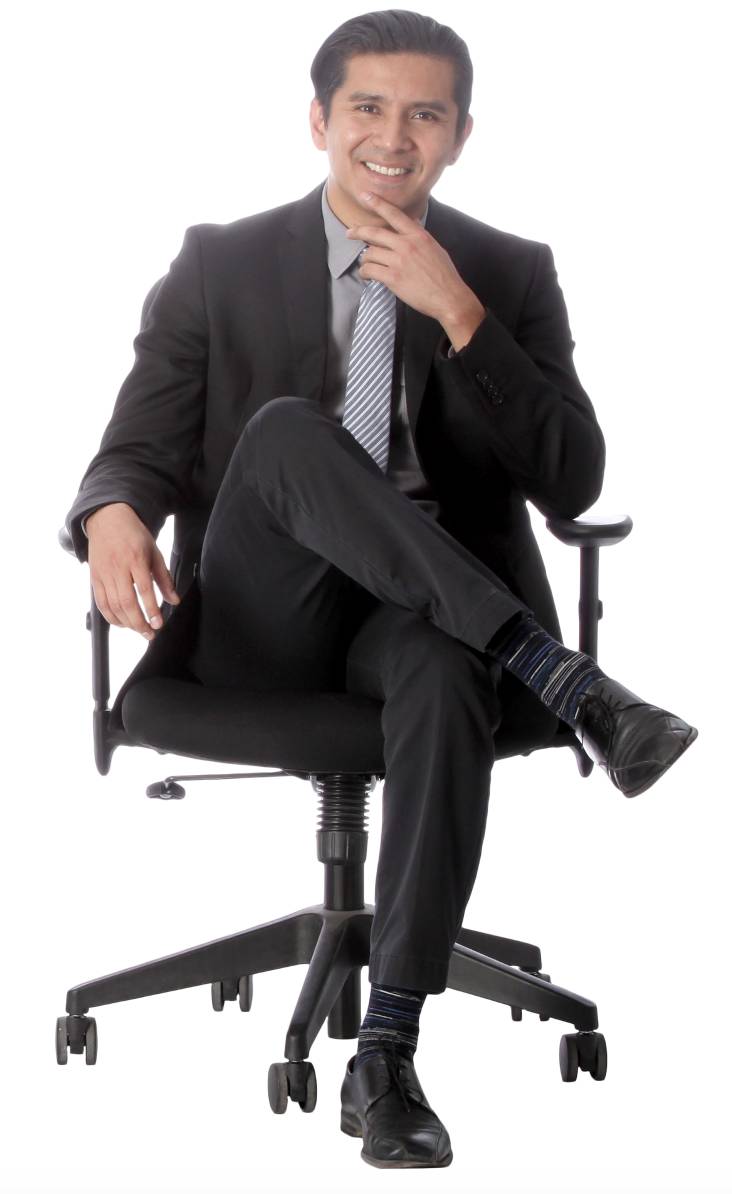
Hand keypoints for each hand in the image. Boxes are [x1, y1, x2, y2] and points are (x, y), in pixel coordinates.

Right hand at [86, 502, 179, 640]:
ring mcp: (104, 573)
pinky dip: (110, 617)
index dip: (151, 609)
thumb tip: (174, 600)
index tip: (158, 624)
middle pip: (126, 602)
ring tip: (139, 630)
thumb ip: (164, 578)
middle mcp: (118, 567)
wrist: (107, 519)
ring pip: (113, 605)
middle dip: (138, 622)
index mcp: (136, 559)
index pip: (144, 589)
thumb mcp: (154, 552)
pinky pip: (101, 602)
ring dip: (126, 622)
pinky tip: (121, 623)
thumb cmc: (133, 535)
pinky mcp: (94, 578)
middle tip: (149, 633)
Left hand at [346, 192, 485, 348]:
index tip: (365, 196)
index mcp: (418, 235)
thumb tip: (411, 222)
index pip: (394, 214)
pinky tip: (367, 275)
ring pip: (370, 253)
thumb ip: (420, 236)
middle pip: (375, 233)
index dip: (378, 203)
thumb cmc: (445, 276)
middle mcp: (407, 245)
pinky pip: (370, 270)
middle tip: (350, 233)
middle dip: (358, 232)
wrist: (449, 298)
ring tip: (367, 265)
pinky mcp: (393, 278)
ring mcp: (399, 261)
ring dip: (365, 259)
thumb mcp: (435, 248)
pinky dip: (365, 272)